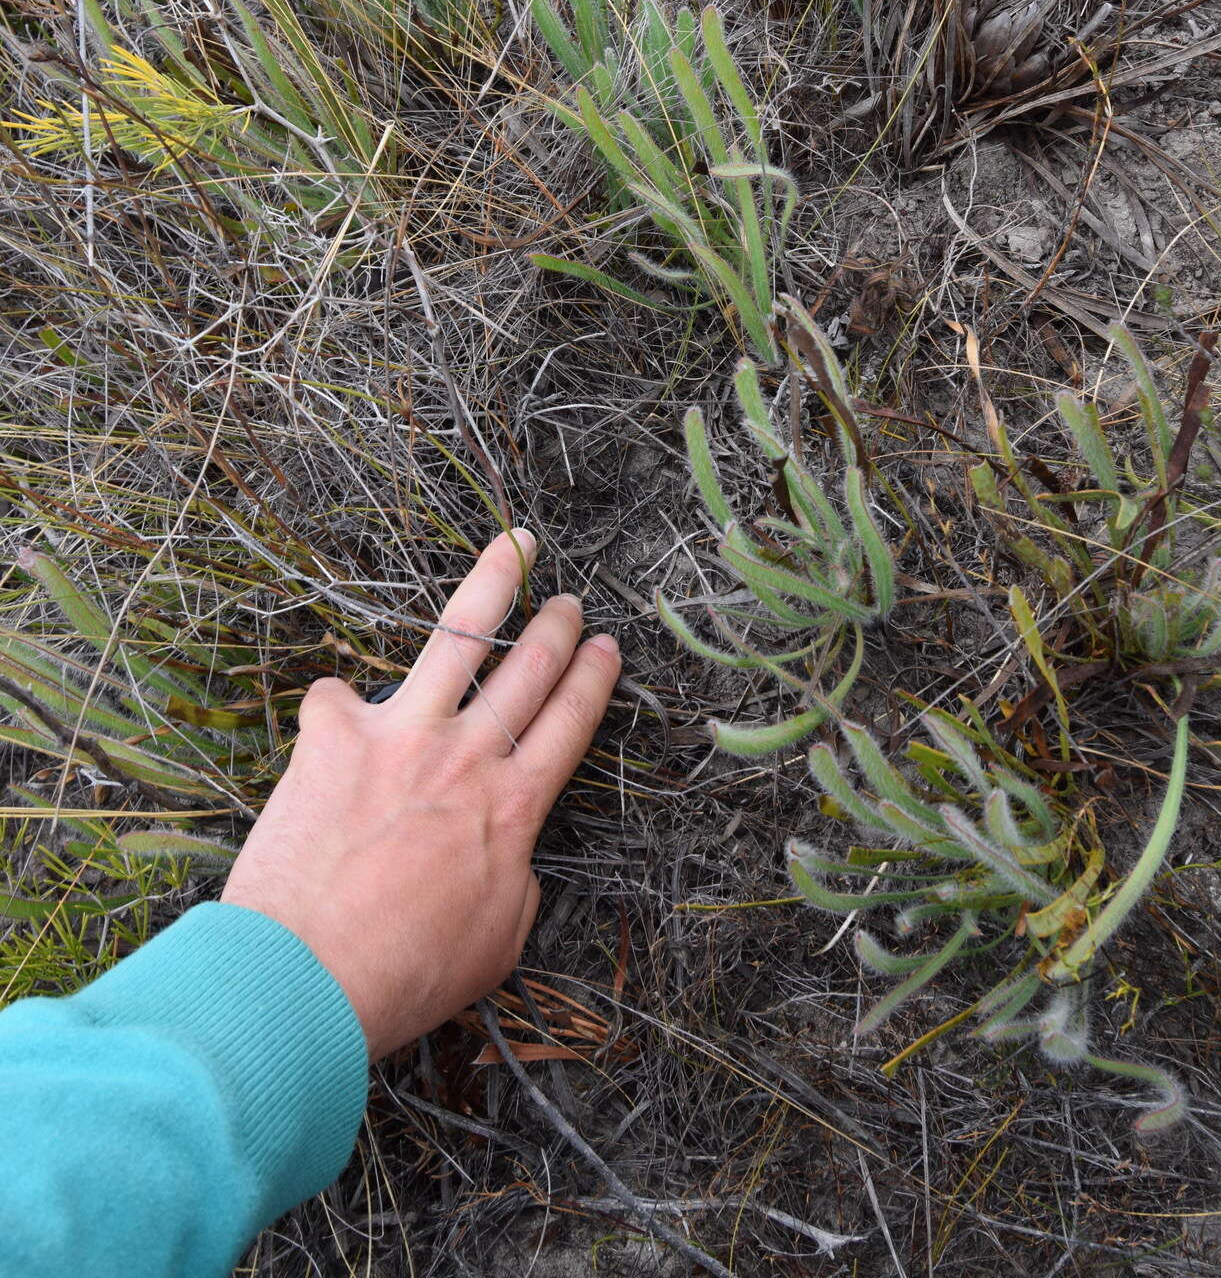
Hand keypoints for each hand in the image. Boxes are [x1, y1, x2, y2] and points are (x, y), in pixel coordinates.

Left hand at [221, 531, 619, 1056]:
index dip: (594, 680)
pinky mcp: (333, 735)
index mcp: (513, 808)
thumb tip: (507, 856)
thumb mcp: (497, 944)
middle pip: (530, 668)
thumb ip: (514, 884)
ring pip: (461, 633)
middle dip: (557, 627)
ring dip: (495, 581)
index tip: (607, 649)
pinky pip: (335, 696)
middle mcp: (466, 756)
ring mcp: (401, 734)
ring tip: (515, 547)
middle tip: (571, 603)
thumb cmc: (403, 977)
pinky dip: (336, 705)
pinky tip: (332, 713)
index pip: (570, 724)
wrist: (308, 979)